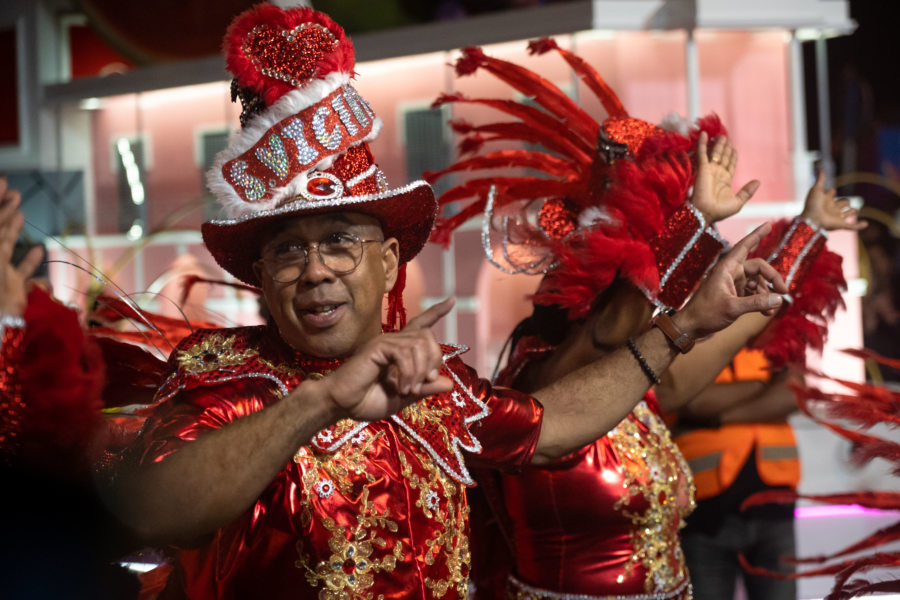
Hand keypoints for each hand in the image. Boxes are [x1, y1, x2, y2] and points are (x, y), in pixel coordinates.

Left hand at [0, 178, 42, 315]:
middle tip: (12, 189)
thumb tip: (35, 255)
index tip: (4, 183)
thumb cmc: (2, 303)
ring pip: (6, 244)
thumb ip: (19, 262)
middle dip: (3, 209)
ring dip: (13, 227)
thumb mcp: (5, 265)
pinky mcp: (10, 290)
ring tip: (20, 212)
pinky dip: (30, 261)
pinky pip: (21, 271)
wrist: (2, 330)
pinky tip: (38, 250)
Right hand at [310, 298, 455, 421]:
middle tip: (425, 383)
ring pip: (419, 345)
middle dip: (434, 359)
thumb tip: (449, 383)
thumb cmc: (366, 401)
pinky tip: (401, 388)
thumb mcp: (404, 397)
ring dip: (419, 372)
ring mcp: (385, 342)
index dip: (436, 312)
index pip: (420, 325)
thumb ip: (424, 389)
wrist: (341, 405)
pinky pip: (404, 353)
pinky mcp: (377, 347)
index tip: (451, 301)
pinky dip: (408, 373)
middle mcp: (393, 341)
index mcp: (400, 350)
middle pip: (427, 337)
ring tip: (408, 390)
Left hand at [675, 223, 787, 337]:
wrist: (691, 327)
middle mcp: (730, 272)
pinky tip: (765, 312)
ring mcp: (732, 283)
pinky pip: (752, 292)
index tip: (768, 224)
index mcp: (726, 268)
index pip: (745, 246)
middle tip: (784, 292)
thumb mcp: (733, 308)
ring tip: (770, 311)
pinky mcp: (733, 293)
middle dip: (772, 278)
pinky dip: (760, 300)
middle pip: (758, 267)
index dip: (757, 234)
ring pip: (757, 282)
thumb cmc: (706, 314)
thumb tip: (779, 299)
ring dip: (766, 294)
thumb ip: (756, 303)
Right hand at [691, 132, 759, 222]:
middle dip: (725, 147)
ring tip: (721, 135)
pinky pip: (702, 153)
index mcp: (725, 180)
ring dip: (718, 144)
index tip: (733, 148)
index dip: (732, 155)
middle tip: (726, 137)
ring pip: (715, 153)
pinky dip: (702, 143)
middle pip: (723, 156)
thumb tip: (758, 181)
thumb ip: (747, 191)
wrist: (706, 213)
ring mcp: (709, 170)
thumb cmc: (720, 211)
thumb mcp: (738, 202)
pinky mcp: (702, 168)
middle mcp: (717, 173)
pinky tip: (704, 134)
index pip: (730, 164)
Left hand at [800, 171, 866, 231]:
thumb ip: (820, 180)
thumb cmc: (812, 205)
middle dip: (846, 201)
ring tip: (854, 211)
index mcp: (826, 200)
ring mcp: (837, 217)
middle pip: (843, 203)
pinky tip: (866, 224)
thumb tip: (821, 169)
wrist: (812, 219)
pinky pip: (852, 226)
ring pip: (847, 214)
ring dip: (852, 212)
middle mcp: (832, 208)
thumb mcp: (816, 190)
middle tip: (846, 202)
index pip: (832, 193)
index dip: (831, 192)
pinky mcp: (841, 225)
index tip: (830, 191)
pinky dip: (859, 226)